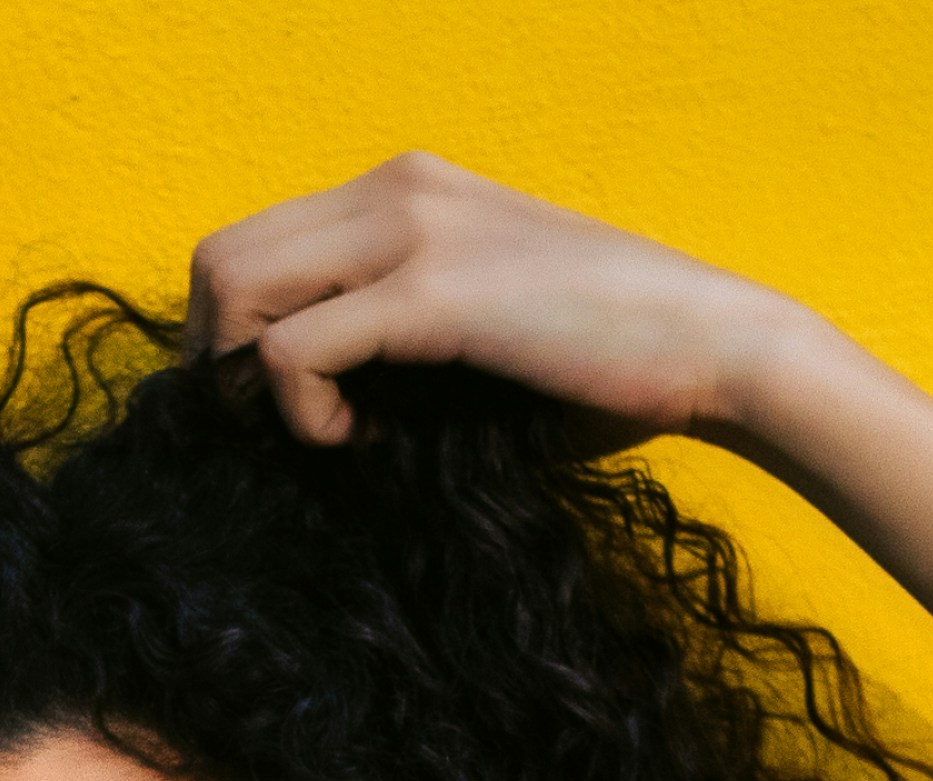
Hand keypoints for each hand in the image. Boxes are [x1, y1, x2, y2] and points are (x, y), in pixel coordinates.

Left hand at [185, 154, 803, 450]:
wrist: (711, 345)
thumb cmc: (602, 362)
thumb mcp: (475, 324)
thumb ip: (392, 331)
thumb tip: (307, 398)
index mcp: (406, 189)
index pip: (255, 241)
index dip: (237, 334)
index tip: (281, 406)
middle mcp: (397, 188)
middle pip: (222, 256)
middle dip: (221, 359)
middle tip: (275, 430)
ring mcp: (412, 230)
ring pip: (237, 287)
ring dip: (252, 380)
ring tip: (322, 430)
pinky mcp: (430, 292)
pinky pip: (293, 351)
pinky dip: (302, 413)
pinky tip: (356, 440)